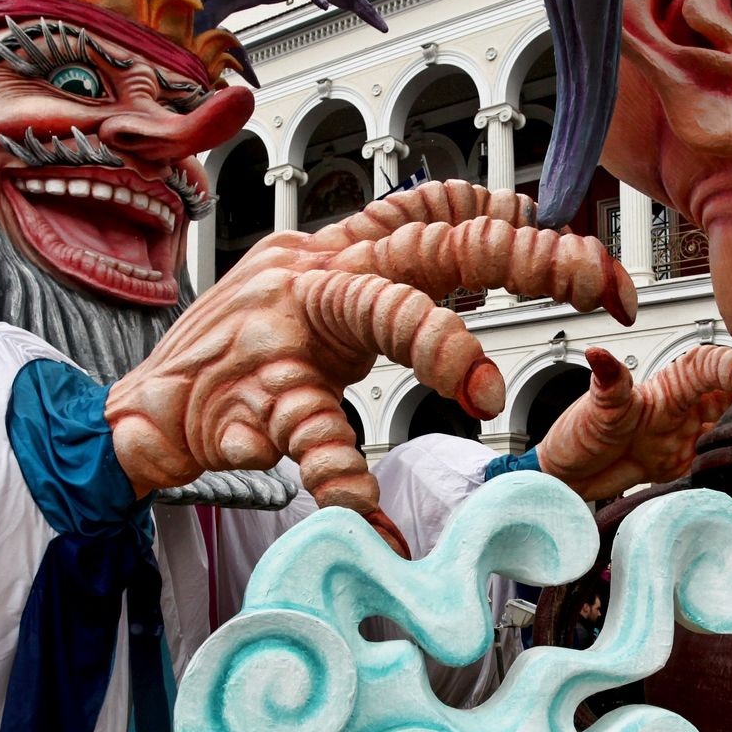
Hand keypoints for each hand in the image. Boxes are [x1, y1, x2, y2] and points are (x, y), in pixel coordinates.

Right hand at [107, 181, 633, 551]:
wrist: (133, 416)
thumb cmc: (232, 365)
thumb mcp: (313, 302)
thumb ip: (387, 277)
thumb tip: (485, 242)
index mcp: (332, 256)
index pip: (430, 210)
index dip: (514, 221)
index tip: (589, 253)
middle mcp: (313, 276)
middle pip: (433, 244)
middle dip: (525, 258)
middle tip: (597, 289)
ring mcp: (282, 332)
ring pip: (379, 309)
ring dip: (443, 344)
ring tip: (486, 394)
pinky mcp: (251, 397)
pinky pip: (310, 434)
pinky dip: (345, 481)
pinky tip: (375, 521)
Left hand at [537, 345, 731, 500]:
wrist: (566, 476)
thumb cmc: (579, 433)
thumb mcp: (596, 409)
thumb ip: (607, 382)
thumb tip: (598, 355)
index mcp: (668, 388)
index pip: (709, 368)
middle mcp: (685, 410)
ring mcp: (688, 438)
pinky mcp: (684, 466)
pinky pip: (717, 461)